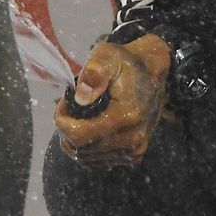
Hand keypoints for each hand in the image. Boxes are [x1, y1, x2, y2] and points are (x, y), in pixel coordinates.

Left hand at [53, 33, 172, 166]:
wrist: (153, 73)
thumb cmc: (127, 63)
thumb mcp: (107, 56)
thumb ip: (93, 73)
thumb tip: (80, 98)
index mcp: (126, 116)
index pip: (77, 135)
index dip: (62, 120)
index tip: (64, 103)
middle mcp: (132, 139)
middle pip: (79, 149)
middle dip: (67, 128)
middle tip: (70, 108)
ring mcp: (134, 150)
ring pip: (86, 157)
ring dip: (76, 139)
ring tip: (81, 115)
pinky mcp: (134, 155)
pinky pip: (98, 160)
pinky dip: (88, 147)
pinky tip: (90, 127)